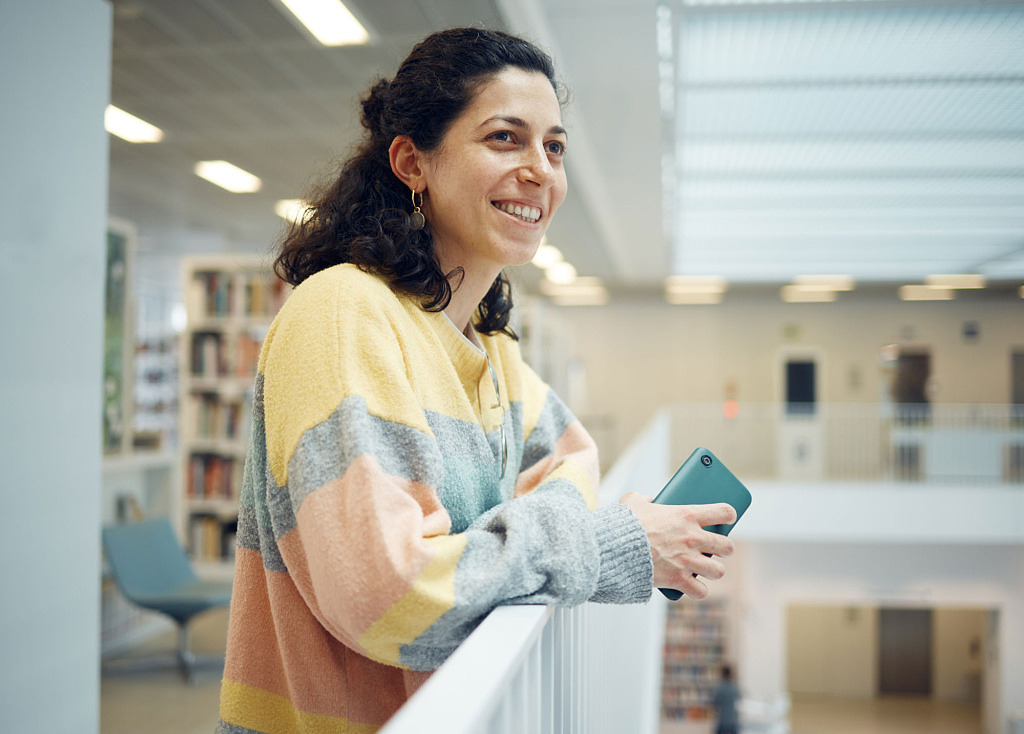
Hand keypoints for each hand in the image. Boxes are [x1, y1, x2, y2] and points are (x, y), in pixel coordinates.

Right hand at [619, 493, 735, 598]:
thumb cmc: (624, 524)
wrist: (614, 549)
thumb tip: (648, 501)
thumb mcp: (633, 502)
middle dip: (724, 548)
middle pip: (727, 546)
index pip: (723, 512)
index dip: (729, 515)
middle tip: (716, 548)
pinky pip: (700, 591)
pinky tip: (692, 587)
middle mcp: (693, 538)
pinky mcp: (679, 580)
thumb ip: (644, 499)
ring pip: (718, 571)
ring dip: (713, 570)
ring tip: (706, 569)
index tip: (728, 518)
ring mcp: (688, 561)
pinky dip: (697, 590)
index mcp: (686, 515)